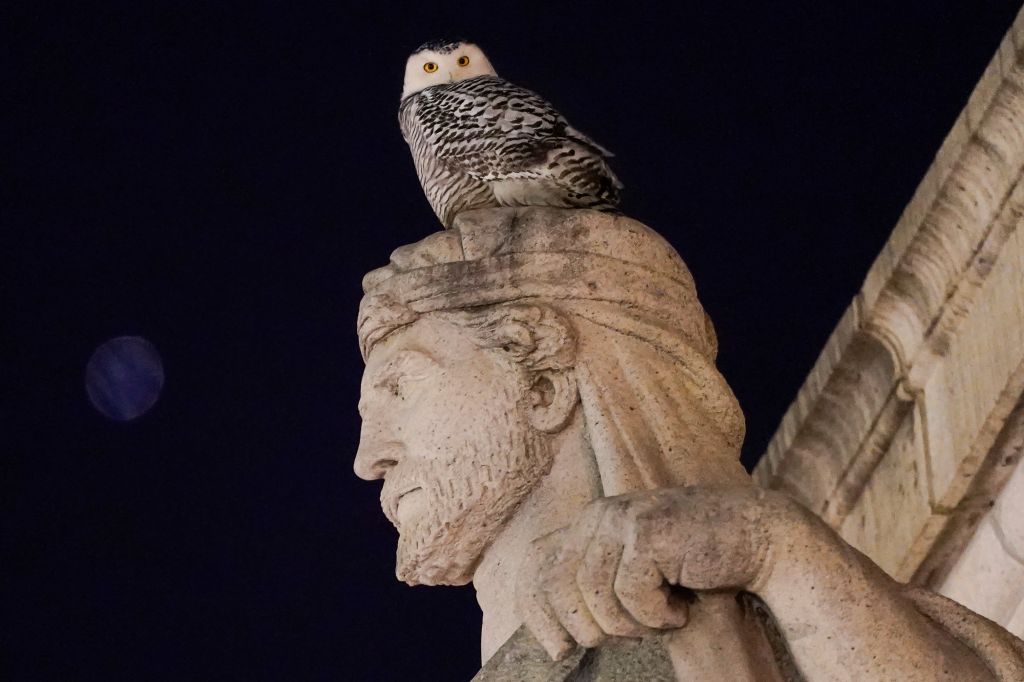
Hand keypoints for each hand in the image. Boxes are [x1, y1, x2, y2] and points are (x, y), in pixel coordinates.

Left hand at [515, 485, 782, 659]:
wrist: (756, 537)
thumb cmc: (694, 563)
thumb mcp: (635, 572)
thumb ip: (597, 585)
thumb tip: (557, 637)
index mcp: (589, 523)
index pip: (536, 566)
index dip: (536, 613)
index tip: (558, 649)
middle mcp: (598, 515)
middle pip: (557, 587)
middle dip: (589, 626)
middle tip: (632, 634)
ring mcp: (621, 519)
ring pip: (594, 596)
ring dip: (630, 623)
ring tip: (661, 617)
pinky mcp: (647, 533)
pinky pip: (630, 594)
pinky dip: (656, 615)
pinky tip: (680, 609)